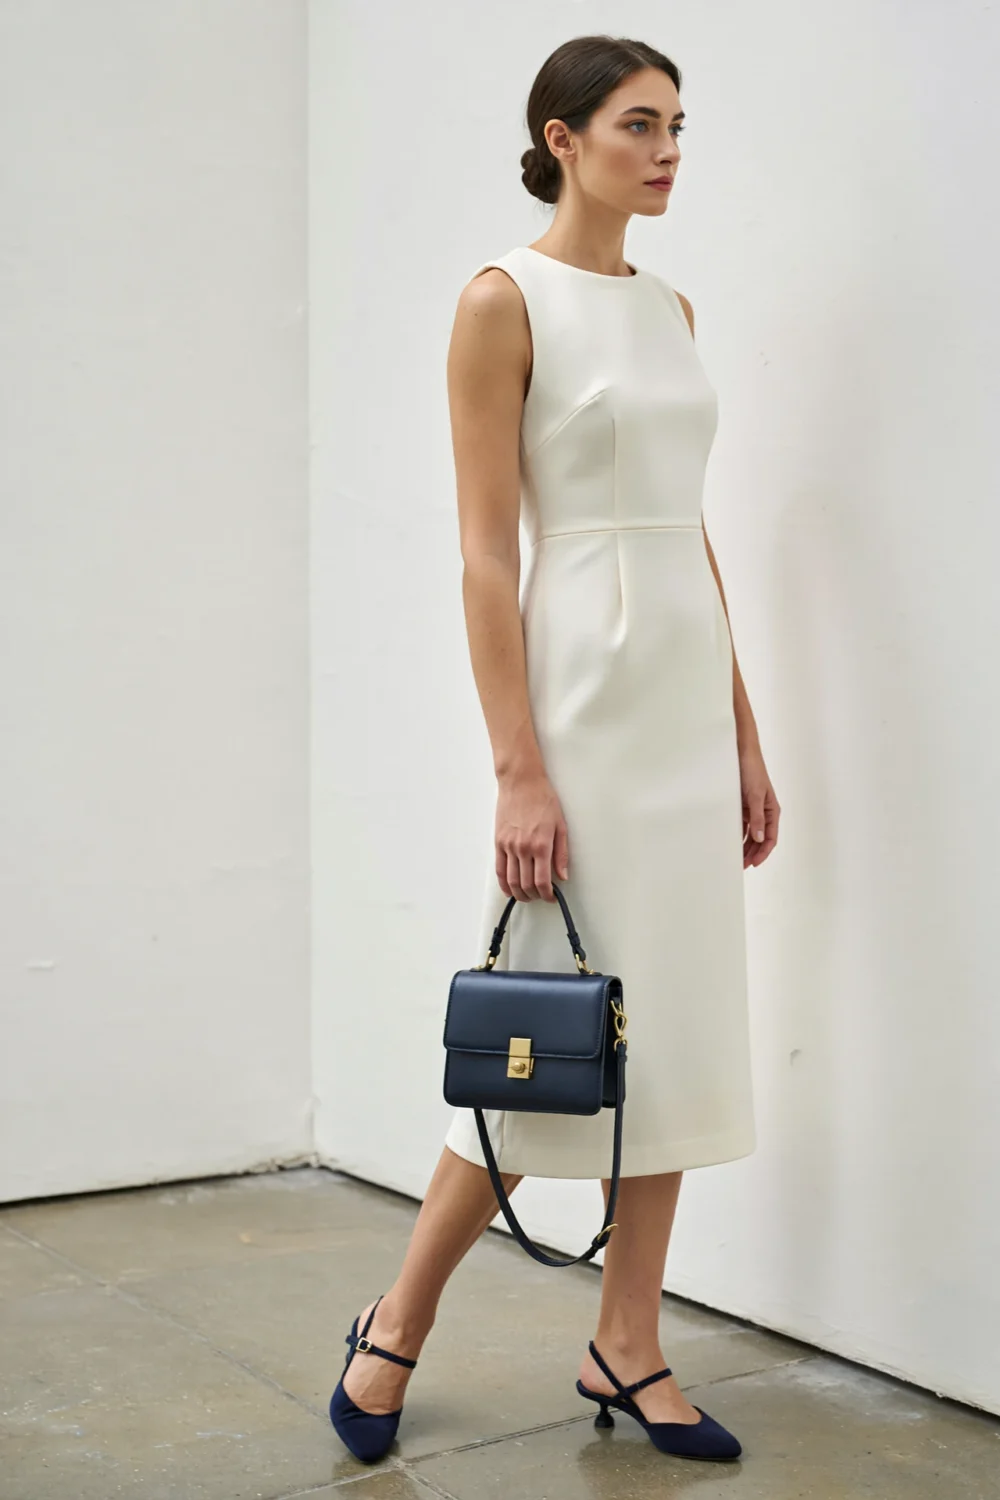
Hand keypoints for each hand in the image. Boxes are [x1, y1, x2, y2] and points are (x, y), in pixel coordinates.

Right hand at [494, 768, 568, 900]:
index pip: (542, 881)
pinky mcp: (499, 842)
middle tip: (541, 896)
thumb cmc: (543, 799)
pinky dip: (504, 884)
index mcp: (541, 845)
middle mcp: (523, 848)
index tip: (551, 897)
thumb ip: (562, 853)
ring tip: (527, 896)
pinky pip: (499, 869)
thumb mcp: (560, 825)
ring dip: (519, 893)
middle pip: (526, 884)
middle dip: (535, 896)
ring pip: (512, 880)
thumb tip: (562, 875)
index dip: (547, 894)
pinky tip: (509, 889)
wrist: (521, 782)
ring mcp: (509, 846)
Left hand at [739, 740, 779, 867]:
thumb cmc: (752, 771)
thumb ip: (757, 818)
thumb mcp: (755, 795)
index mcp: (772, 810)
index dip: (764, 852)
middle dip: (753, 852)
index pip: (771, 837)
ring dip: (745, 846)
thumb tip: (760, 838)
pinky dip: (738, 834)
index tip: (754, 863)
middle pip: (761, 838)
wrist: (741, 753)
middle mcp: (764, 812)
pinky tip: (732, 842)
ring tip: (737, 858)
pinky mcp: (743, 806)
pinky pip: (742, 824)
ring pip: (751, 833)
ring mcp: (753, 809)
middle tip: (742, 865)